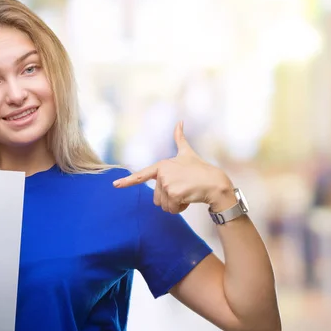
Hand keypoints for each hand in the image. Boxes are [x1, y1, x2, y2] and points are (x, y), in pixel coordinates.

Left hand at [113, 122, 235, 213]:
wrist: (215, 182)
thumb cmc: (201, 169)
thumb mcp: (187, 153)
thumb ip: (180, 139)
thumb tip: (180, 122)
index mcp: (162, 165)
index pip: (142, 175)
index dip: (127, 181)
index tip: (115, 185)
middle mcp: (162, 173)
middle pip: (157, 198)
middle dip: (170, 199)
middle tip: (184, 189)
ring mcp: (167, 183)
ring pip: (164, 205)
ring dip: (175, 205)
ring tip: (187, 193)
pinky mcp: (173, 193)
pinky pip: (172, 209)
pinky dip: (181, 207)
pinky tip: (190, 198)